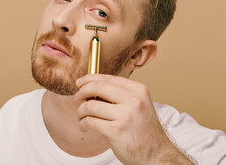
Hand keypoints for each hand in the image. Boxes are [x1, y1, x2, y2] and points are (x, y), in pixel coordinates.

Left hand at [75, 74, 192, 164]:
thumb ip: (120, 94)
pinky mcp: (115, 131)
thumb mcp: (139, 105)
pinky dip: (82, 123)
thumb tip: (90, 86)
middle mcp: (134, 101)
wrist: (157, 155)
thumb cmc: (143, 130)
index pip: (109, 78)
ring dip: (80, 111)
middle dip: (83, 92)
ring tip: (81, 117)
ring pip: (90, 106)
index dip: (90, 78)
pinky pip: (90, 121)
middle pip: (98, 87)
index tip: (80, 82)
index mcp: (139, 91)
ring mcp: (125, 116)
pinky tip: (84, 127)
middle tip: (77, 98)